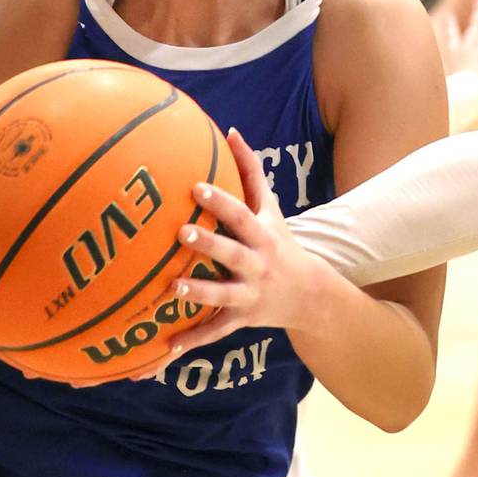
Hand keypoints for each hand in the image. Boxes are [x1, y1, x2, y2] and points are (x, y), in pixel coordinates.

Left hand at [123, 129, 329, 377]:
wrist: (310, 295)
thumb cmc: (281, 242)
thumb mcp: (271, 208)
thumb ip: (251, 171)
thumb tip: (231, 131)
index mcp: (262, 236)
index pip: (241, 215)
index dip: (221, 201)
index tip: (196, 186)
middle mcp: (257, 265)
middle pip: (232, 253)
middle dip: (209, 244)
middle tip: (181, 231)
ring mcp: (249, 294)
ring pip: (222, 295)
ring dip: (199, 293)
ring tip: (173, 289)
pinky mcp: (241, 319)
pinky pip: (215, 331)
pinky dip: (193, 340)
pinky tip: (168, 345)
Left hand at [438, 0, 477, 103]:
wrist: (464, 96)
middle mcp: (468, 45)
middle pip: (475, 26)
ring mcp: (455, 57)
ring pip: (454, 37)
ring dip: (453, 26)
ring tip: (449, 16)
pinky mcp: (446, 69)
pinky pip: (442, 55)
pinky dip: (438, 50)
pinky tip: (435, 50)